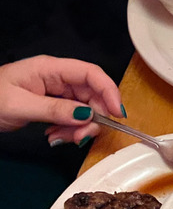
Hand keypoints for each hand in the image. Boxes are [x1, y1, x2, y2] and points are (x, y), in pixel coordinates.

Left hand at [0, 55, 123, 145]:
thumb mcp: (20, 105)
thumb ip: (55, 109)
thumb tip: (87, 115)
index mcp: (51, 68)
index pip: (90, 74)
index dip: (108, 91)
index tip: (116, 113)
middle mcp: (58, 78)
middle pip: (91, 94)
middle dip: (91, 117)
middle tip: (80, 136)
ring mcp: (56, 91)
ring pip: (84, 108)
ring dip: (78, 127)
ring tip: (61, 139)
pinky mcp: (53, 105)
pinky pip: (72, 117)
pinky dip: (68, 130)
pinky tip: (55, 137)